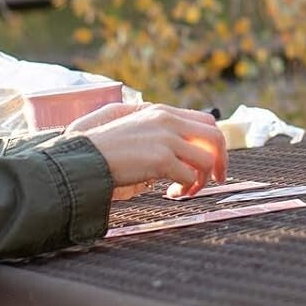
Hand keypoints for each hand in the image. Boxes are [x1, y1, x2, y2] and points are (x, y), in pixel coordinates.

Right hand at [75, 104, 226, 200]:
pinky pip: (189, 176)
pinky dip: (186, 189)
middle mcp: (167, 120)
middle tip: (218, 179)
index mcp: (161, 112)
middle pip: (215, 136)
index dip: (213, 143)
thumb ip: (157, 131)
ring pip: (206, 159)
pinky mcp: (161, 159)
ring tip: (186, 190)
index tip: (212, 161)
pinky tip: (172, 193)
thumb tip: (179, 150)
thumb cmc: (104, 149)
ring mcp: (166, 138)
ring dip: (202, 180)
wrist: (84, 157)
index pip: (205, 120)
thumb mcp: (133, 128)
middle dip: (221, 160)